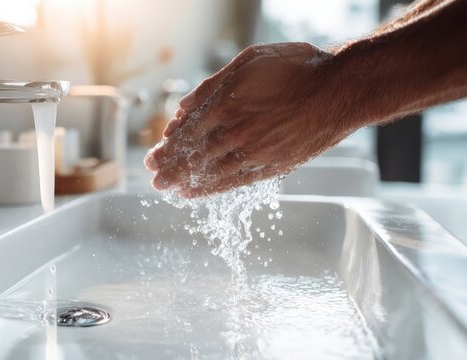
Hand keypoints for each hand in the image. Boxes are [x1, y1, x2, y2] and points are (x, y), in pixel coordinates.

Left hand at [144, 42, 356, 197]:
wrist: (340, 89)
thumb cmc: (296, 69)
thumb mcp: (249, 62)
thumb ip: (212, 86)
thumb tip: (184, 107)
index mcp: (227, 105)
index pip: (187, 133)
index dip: (168, 147)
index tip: (153, 155)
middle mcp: (237, 133)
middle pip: (194, 156)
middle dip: (170, 168)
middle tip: (154, 178)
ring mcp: (255, 153)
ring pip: (210, 173)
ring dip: (185, 182)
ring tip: (167, 189)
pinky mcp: (272, 167)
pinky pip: (234, 183)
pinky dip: (212, 190)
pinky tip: (195, 193)